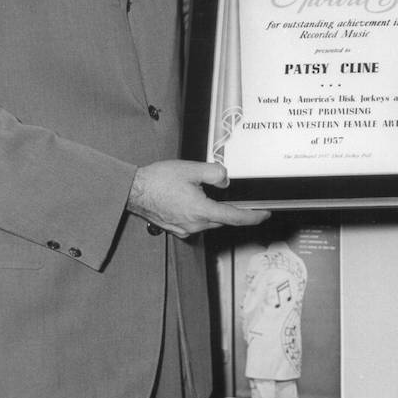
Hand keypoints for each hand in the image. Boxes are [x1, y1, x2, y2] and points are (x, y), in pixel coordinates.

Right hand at [129, 160, 269, 235]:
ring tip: (209, 194)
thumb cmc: (157, 180)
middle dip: (233, 211)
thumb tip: (225, 180)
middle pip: (223, 220)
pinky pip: (195, 223)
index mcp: (201, 211)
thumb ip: (215, 173)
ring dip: (215, 211)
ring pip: (209, 222)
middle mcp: (194, 224)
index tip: (264, 214)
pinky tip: (194, 200)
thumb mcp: (191, 169)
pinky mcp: (175, 228)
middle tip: (241, 201)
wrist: (133, 191)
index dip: (253, 217)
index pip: (235, 217)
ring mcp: (183, 229)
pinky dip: (200, 214)